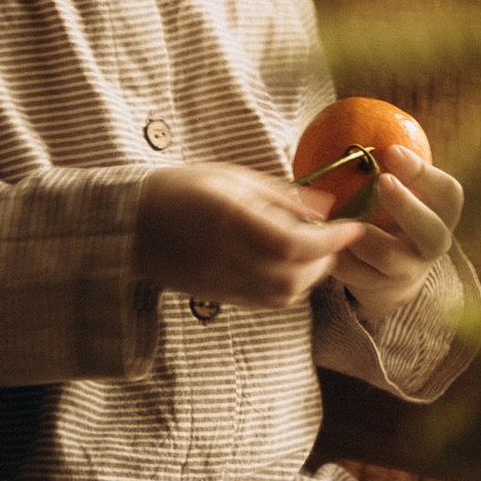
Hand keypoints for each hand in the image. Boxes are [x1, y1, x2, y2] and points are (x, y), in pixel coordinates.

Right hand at [138, 162, 363, 310]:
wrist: (128, 223)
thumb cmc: (179, 189)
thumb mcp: (231, 177)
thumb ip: (280, 195)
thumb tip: (326, 206)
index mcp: (232, 220)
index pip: (296, 243)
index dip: (332, 240)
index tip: (352, 227)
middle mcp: (228, 256)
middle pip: (295, 276)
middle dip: (324, 261)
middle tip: (331, 240)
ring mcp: (221, 281)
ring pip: (283, 296)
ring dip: (308, 278)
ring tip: (310, 254)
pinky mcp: (217, 296)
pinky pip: (264, 302)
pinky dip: (287, 289)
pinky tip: (285, 268)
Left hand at [328, 144, 462, 318]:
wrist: (386, 276)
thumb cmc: (388, 216)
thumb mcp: (395, 192)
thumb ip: (383, 166)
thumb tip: (342, 118)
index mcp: (442, 215)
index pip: (449, 194)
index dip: (424, 174)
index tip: (391, 150)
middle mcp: (433, 245)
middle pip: (431, 232)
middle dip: (407, 206)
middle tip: (381, 181)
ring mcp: (409, 271)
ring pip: (387, 256)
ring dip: (360, 234)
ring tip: (339, 216)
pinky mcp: (381, 290)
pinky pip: (356, 272)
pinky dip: (338, 253)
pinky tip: (324, 238)